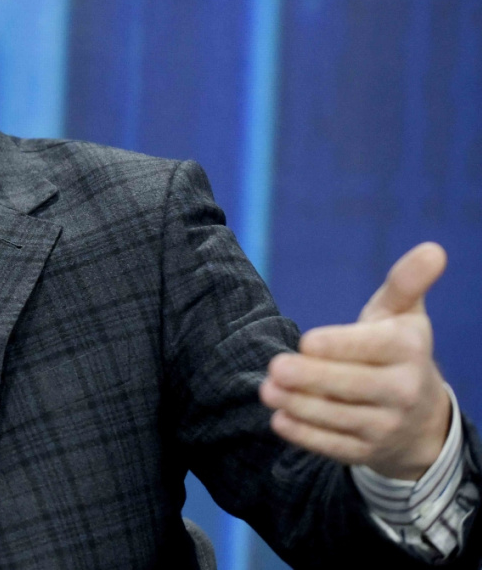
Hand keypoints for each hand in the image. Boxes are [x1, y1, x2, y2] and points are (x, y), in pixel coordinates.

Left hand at [259, 242, 451, 480]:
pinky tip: (279, 420)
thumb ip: (406, 282)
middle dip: (309, 377)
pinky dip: (305, 435)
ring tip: (267, 390)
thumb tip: (433, 249)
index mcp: (408, 350)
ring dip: (298, 405)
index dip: (338, 346)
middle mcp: (403, 390)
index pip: (371, 348)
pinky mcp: (367, 452)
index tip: (306, 342)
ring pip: (337, 417)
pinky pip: (333, 446)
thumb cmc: (398, 350)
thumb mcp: (402, 314)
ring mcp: (386, 425)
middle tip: (274, 367)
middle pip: (350, 385)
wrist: (421, 419)